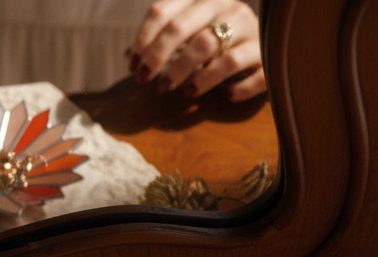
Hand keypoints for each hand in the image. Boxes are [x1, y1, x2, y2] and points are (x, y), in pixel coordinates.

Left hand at [130, 0, 265, 102]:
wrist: (275, 43)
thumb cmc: (223, 40)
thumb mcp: (196, 28)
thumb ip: (170, 36)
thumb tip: (134, 59)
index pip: (163, 11)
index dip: (143, 39)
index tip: (134, 66)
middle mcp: (229, 8)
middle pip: (183, 30)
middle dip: (159, 58)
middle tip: (147, 80)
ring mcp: (251, 31)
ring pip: (214, 52)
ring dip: (189, 75)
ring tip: (176, 91)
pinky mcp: (267, 56)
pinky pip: (251, 74)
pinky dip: (235, 88)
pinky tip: (225, 96)